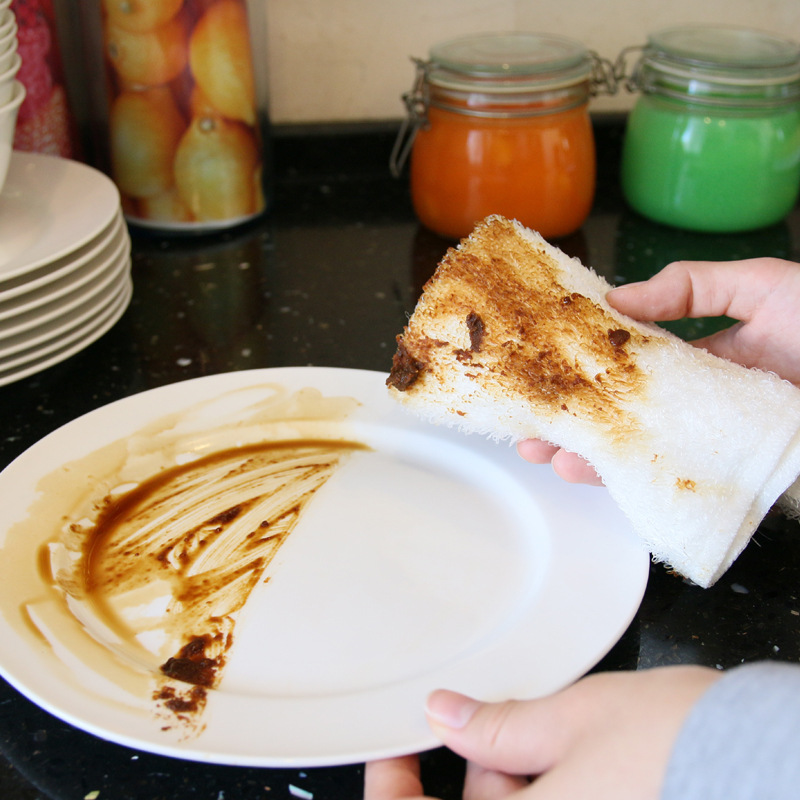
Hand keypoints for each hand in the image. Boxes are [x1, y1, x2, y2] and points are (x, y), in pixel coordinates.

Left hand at [364, 666, 719, 799]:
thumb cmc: (677, 747)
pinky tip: (570, 756)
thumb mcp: (572, 719)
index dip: (395, 793)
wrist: (766, 768)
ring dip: (515, 782)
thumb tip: (445, 714)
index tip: (395, 755)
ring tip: (543, 732)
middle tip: (485, 725)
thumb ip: (496, 725)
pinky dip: (547, 788)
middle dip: (475, 774)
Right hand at [518, 257, 799, 482]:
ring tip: (540, 449)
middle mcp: (702, 403)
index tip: (546, 367)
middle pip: (625, 411)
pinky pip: (672, 477)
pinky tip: (590, 472)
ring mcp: (713, 441)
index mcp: (708, 357)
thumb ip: (694, 287)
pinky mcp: (730, 474)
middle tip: (528, 421)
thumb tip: (619, 297)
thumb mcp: (765, 285)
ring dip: (587, 450)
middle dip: (573, 416)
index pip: (634, 362)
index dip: (587, 366)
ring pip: (639, 448)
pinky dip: (628, 478)